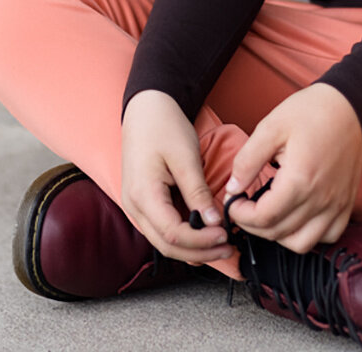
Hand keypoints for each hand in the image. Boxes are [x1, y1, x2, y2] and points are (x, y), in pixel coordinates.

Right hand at [120, 89, 234, 263]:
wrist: (145, 109)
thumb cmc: (163, 126)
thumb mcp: (185, 157)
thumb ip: (197, 192)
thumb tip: (213, 222)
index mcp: (143, 195)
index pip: (172, 235)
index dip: (200, 242)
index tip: (224, 236)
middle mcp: (134, 206)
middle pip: (166, 246)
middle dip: (199, 252)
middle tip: (227, 248)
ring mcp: (136, 206)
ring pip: (163, 241)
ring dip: (192, 248)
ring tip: (219, 245)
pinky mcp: (143, 202)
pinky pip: (162, 228)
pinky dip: (183, 236)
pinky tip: (203, 235)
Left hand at [225, 83, 361, 253]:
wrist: (348, 105)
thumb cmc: (310, 111)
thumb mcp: (271, 127)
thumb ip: (247, 160)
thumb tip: (232, 188)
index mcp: (301, 179)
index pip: (264, 217)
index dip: (241, 215)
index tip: (234, 202)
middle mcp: (321, 198)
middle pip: (279, 232)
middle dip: (253, 224)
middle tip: (244, 206)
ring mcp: (337, 204)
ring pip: (302, 243)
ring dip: (278, 235)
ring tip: (268, 213)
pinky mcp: (347, 204)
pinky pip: (328, 237)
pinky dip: (308, 235)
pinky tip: (295, 217)